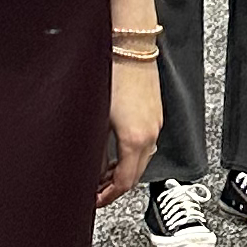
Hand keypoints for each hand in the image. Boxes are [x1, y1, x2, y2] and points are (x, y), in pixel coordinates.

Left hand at [100, 55, 162, 208]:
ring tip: (102, 172)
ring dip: (124, 169)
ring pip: (142, 158)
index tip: (95, 201)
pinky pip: (146, 143)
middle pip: (136, 174)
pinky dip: (131, 154)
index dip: (108, 196)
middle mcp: (150, 133)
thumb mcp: (95, 117)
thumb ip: (94, 149)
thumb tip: (91, 169)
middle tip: (95, 191)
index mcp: (136, 139)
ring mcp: (155, 121)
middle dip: (116, 186)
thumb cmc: (111, 74)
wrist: (130, 45)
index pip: (125, 182)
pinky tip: (116, 149)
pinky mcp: (155, 111)